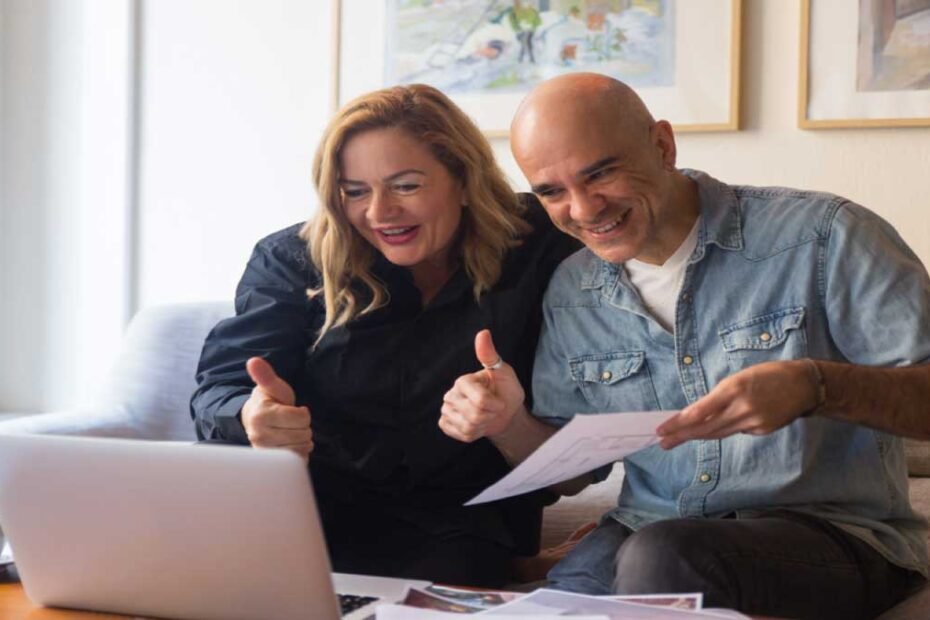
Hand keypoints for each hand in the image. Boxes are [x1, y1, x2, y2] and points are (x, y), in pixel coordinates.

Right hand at [241, 357, 312, 460]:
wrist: (254, 421)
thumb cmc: (269, 402)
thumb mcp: (272, 387)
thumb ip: (266, 376)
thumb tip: (253, 361)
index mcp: (261, 414)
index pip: (301, 417)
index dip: (302, 413)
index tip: (291, 410)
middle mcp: (259, 435)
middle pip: (303, 434)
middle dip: (303, 427)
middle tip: (290, 423)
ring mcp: (263, 451)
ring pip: (301, 448)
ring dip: (302, 440)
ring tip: (290, 432)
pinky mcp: (269, 463)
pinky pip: (296, 460)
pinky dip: (299, 452)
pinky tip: (290, 444)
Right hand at [439, 329, 525, 442]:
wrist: (504, 414)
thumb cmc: (505, 391)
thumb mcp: (503, 372)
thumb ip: (490, 355)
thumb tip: (483, 333)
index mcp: (463, 380)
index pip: (480, 401)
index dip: (495, 405)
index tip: (499, 400)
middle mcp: (451, 394)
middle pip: (474, 414)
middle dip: (490, 415)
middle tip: (493, 409)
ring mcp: (447, 410)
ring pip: (468, 426)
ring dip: (483, 425)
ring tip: (486, 416)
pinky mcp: (446, 424)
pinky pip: (461, 434)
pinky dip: (474, 433)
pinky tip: (477, 424)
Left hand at [656, 360, 818, 449]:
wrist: (803, 384)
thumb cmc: (767, 375)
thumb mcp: (738, 378)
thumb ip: (719, 397)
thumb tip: (698, 414)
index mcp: (733, 389)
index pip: (699, 411)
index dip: (679, 423)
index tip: (662, 429)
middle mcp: (742, 408)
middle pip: (706, 428)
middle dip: (682, 435)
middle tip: (662, 442)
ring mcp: (753, 422)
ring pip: (719, 433)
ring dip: (697, 436)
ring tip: (677, 439)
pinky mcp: (762, 430)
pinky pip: (736, 431)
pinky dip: (725, 429)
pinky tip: (721, 424)